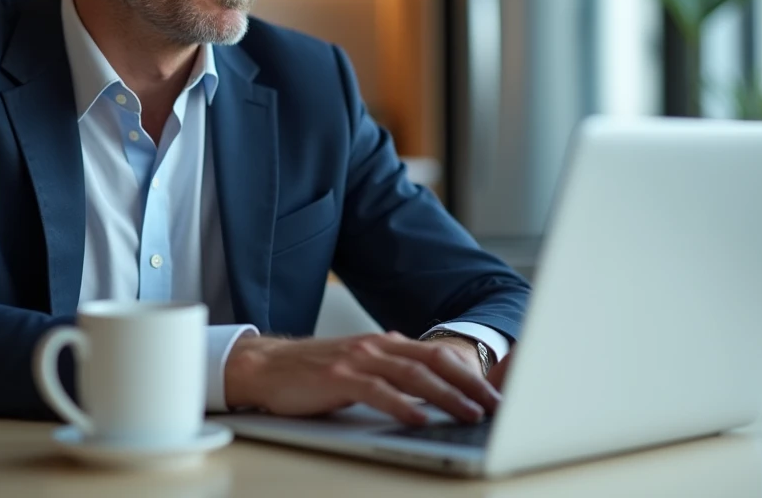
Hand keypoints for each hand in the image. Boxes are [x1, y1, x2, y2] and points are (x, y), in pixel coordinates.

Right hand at [224, 331, 501, 425]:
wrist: (266, 366)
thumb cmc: (314, 372)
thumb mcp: (360, 366)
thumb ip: (391, 370)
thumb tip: (427, 386)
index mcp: (385, 344)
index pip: (438, 354)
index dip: (470, 373)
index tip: (495, 394)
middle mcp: (376, 346)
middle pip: (434, 361)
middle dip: (469, 383)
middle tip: (496, 405)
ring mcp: (358, 360)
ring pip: (413, 375)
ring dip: (446, 396)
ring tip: (469, 413)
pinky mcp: (338, 377)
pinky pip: (378, 391)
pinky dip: (402, 405)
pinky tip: (419, 418)